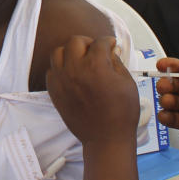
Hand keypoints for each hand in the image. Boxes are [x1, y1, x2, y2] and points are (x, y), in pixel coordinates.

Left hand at [47, 36, 139, 150]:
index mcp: (96, 65)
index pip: (100, 42)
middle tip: (95, 50)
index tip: (111, 45)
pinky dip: (60, 68)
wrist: (106, 138)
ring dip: (70, 52)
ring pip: (58, 52)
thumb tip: (110, 51)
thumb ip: (117, 62)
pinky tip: (71, 73)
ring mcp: (62, 81)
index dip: (108, 42)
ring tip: (80, 59)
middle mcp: (76, 70)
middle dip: (88, 43)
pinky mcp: (55, 92)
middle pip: (75, 41)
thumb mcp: (127, 82)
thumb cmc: (121, 113)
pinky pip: (51, 71)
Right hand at [155, 58, 178, 156]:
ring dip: (165, 99)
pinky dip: (165, 116)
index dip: (173, 65)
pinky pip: (170, 119)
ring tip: (171, 101)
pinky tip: (167, 115)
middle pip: (174, 83)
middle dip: (166, 83)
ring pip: (169, 100)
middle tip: (166, 85)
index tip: (162, 64)